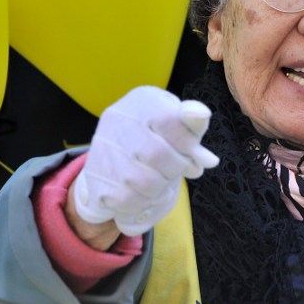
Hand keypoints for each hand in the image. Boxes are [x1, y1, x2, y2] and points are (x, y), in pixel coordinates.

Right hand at [72, 86, 218, 236]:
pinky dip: (144, 202)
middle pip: (157, 154)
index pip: (171, 121)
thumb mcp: (179, 123)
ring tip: (163, 182)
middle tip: (181, 171)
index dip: (189, 145)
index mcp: (144, 101)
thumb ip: (194, 132)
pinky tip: (146, 194)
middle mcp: (118, 119)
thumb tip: (208, 159)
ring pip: (144, 181)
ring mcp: (103, 147)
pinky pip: (128, 200)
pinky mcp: (95, 176)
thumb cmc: (158, 135)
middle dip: (177, 168)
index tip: (197, 158)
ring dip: (162, 188)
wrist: (117, 152)